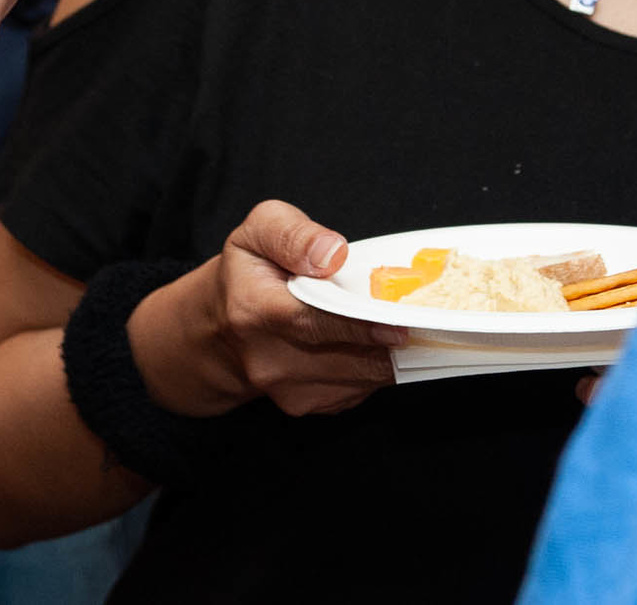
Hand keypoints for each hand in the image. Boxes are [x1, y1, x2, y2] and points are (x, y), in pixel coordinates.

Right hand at [128, 201, 403, 418]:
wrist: (217, 331)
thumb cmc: (247, 273)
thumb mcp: (259, 231)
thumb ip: (294, 234)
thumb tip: (332, 254)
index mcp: (254, 311)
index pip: (313, 324)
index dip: (360, 326)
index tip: (399, 325)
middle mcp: (268, 360)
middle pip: (346, 359)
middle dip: (389, 342)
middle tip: (420, 320)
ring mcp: (286, 390)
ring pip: (360, 379)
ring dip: (386, 355)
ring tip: (396, 325)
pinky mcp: (304, 406)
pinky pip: (357, 391)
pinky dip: (372, 368)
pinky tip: (370, 344)